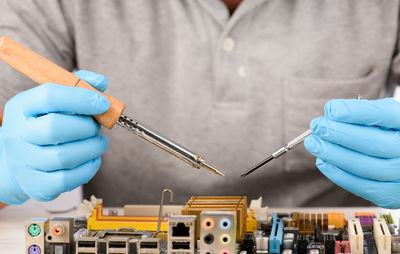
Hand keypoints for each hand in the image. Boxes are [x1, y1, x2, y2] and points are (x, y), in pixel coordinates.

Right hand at [0, 70, 109, 203]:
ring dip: (92, 148)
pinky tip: (93, 158)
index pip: (50, 96)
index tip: (103, 103)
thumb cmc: (45, 123)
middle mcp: (17, 134)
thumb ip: (79, 86)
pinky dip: (88, 168)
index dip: (81, 98)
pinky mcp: (35, 185)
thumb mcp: (56, 101)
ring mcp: (23, 162)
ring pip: (64, 157)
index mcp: (22, 107)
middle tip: (97, 127)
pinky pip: (67, 180)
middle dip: (86, 127)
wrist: (21, 157)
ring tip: (99, 142)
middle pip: (56, 128)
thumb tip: (101, 82)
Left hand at [305, 98, 399, 207]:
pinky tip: (323, 161)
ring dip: (334, 154)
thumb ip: (362, 112)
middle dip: (340, 134)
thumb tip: (332, 112)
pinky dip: (339, 174)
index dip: (357, 113)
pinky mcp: (392, 195)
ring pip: (366, 167)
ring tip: (314, 143)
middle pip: (375, 144)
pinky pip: (363, 187)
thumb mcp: (384, 117)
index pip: (387, 114)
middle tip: (317, 126)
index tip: (331, 110)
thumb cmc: (389, 134)